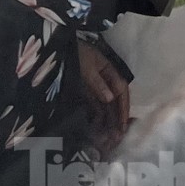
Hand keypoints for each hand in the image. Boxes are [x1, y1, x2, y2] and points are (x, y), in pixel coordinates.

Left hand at [77, 40, 129, 154]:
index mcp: (110, 71)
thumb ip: (98, 83)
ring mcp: (96, 86)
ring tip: (109, 136)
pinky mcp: (87, 91)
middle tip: (117, 136)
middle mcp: (106, 80)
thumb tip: (111, 98)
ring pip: (106, 105)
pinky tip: (97, 127)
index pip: (121, 91)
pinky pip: (95, 105)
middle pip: (115, 100)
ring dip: (108, 119)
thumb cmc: (77, 54)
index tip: (123, 124)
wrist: (60, 49)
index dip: (124, 108)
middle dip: (117, 118)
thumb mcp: (87, 67)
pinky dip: (97, 116)